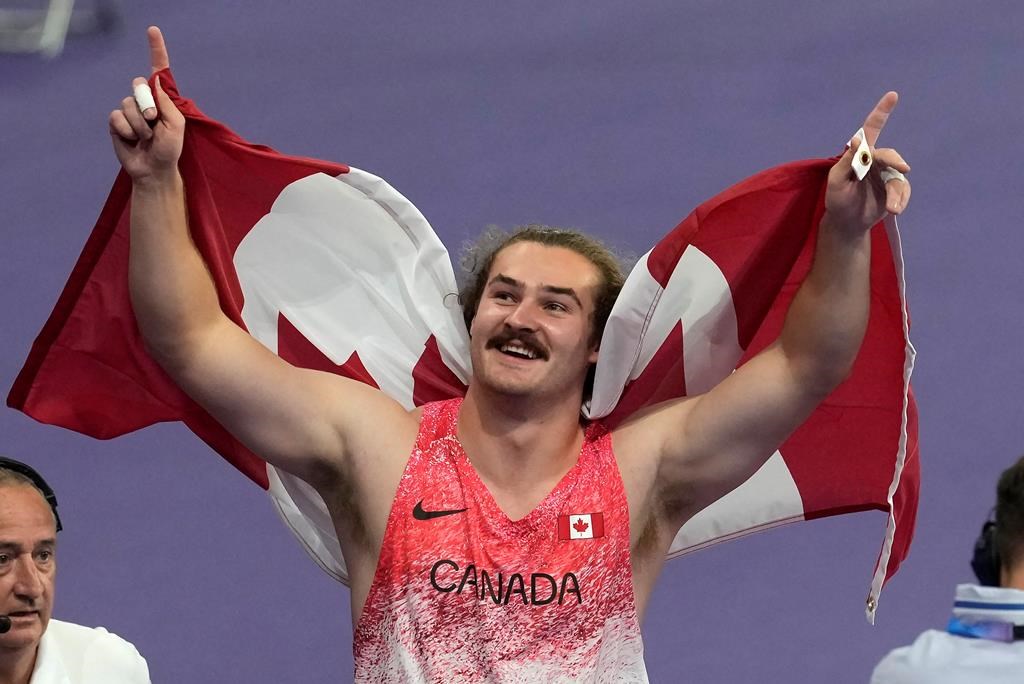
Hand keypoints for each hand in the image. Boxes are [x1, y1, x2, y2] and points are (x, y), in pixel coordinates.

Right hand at [108, 26, 184, 183]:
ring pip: (127, 104)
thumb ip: (167, 103)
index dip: (156, 50)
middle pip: (139, 86)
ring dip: (139, 124)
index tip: (153, 30)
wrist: (153, 169)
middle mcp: (146, 101)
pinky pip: (117, 117)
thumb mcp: (176, 125)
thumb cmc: (170, 149)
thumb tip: (153, 82)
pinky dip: (126, 130)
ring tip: (146, 138)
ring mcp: (130, 110)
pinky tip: (132, 140)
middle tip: (154, 123)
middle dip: (147, 105)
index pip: (158, 70)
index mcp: (163, 99)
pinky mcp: (117, 122)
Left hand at [824, 91, 911, 233]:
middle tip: (903, 168)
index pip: (871, 130)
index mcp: (860, 155)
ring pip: (898, 177)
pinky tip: (895, 210)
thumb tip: (857, 139)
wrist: (848, 223)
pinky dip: (901, 200)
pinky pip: (903, 191)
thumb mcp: (836, 181)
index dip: (881, 112)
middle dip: (895, 160)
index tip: (892, 95)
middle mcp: (875, 162)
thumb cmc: (838, 200)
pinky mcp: (894, 190)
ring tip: (892, 208)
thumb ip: (846, 161)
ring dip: (896, 192)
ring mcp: (886, 175)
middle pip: (889, 155)